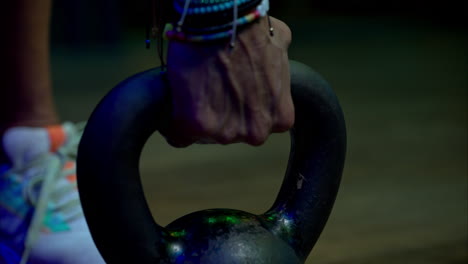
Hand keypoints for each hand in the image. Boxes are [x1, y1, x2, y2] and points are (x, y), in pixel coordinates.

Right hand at [161, 16, 293, 146]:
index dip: (237, 108)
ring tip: (193, 87)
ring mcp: (226, 133)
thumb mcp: (279, 46)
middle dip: (219, 113)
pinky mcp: (195, 127)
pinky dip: (171, 122)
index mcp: (280, 117)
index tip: (227, 95)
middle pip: (229, 132)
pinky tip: (172, 104)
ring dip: (196, 115)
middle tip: (208, 87)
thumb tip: (273, 55)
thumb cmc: (250, 27)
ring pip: (204, 134)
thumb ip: (278, 67)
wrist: (222, 21)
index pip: (253, 126)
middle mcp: (256, 132)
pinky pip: (177, 135)